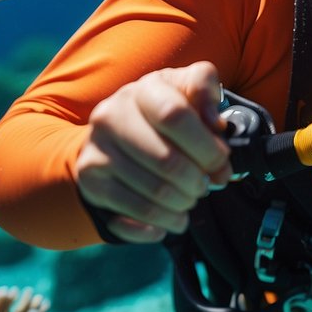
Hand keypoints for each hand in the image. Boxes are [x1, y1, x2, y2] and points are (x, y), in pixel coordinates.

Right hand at [75, 62, 232, 242]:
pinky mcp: (90, 181)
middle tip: (206, 186)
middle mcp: (111, 116)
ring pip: (152, 191)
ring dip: (182, 203)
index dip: (206, 146)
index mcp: (143, 89)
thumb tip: (216, 125)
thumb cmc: (164, 111)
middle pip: (166, 160)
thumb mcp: (187, 91)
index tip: (221, 162)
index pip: (175, 116)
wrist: (118, 131)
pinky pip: (134, 212)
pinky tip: (174, 218)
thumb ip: (205, 94)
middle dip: (196, 180)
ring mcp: (97, 150)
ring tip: (190, 200)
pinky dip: (162, 222)